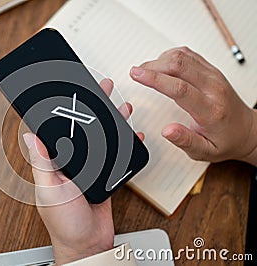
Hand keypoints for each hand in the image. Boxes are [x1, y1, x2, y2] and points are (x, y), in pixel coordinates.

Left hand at [23, 79, 143, 264]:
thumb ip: (42, 163)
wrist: (88, 243)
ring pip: (101, 137)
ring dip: (110, 121)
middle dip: (92, 107)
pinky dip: (124, 144)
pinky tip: (132, 134)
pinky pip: (115, 154)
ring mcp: (89, 167)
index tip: (70, 91)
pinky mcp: (104, 175)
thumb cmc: (64, 222)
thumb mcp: (50, 190)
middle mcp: (70, 161)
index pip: (56, 129)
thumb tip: (30, 136)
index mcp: (53, 162)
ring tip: (120, 106)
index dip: (62, 109)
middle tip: (100, 89)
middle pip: (82, 128)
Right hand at [130, 47, 256, 164]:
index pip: (179, 88)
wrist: (246, 130)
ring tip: (145, 70)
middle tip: (136, 72)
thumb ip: (185, 141)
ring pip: (183, 56)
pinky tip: (162, 64)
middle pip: (180, 65)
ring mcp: (214, 76)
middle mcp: (213, 88)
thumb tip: (168, 131)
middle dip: (152, 66)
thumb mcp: (205, 151)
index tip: (137, 74)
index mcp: (210, 109)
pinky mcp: (212, 70)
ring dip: (160, 60)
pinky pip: (189, 55)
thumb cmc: (225, 140)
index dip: (154, 78)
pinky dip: (171, 56)